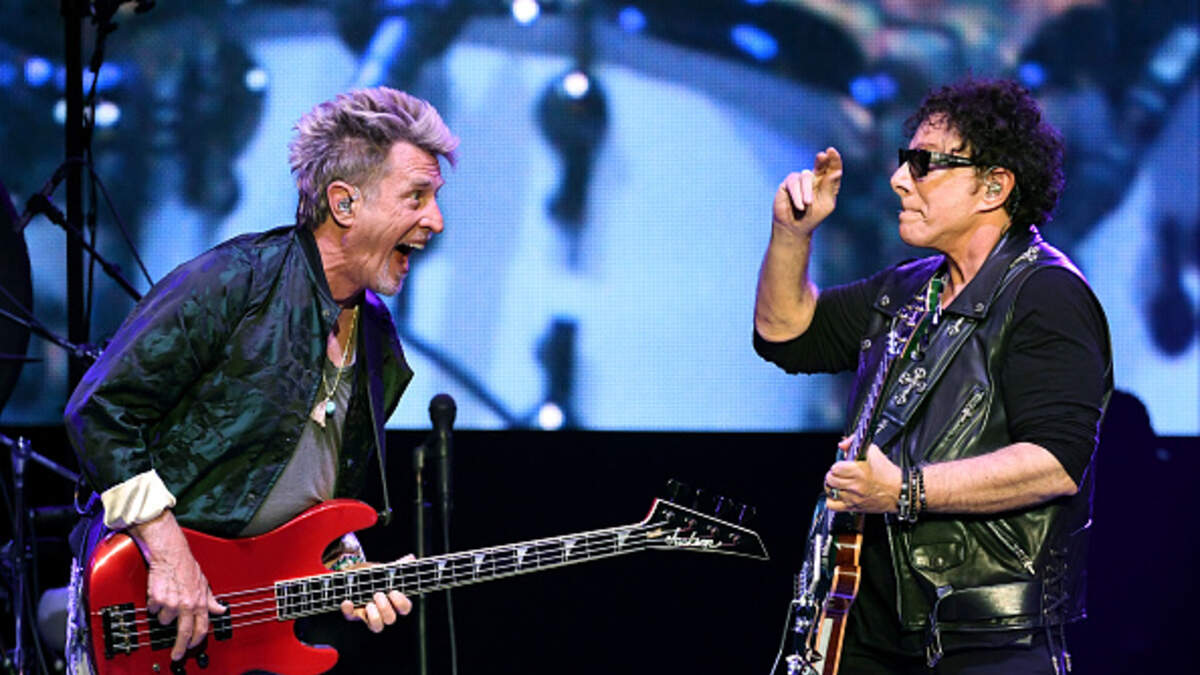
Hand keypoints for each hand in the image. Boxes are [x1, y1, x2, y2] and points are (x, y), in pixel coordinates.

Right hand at [127, 511, 225, 660]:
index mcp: (200, 602)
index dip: (196, 640)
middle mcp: (186, 604)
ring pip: (164, 620)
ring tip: (168, 598)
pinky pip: (153, 609)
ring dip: (164, 613)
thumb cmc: (186, 566)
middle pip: (183, 633)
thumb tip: (221, 610)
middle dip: (180, 647)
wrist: (171, 553)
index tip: (191, 647)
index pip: (201, 628)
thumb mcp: (204, 583)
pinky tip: (159, 592)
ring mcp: (171, 602)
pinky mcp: (157, 598)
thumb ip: (211, 600)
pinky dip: (154, 604)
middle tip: (176, 654)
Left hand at [340, 555, 414, 632]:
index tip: (393, 592)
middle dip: (385, 608)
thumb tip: (410, 558)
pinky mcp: (353, 614)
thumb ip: (396, 567)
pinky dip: (349, 610)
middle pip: (391, 619)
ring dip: (374, 616)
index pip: (405, 608)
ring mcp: (368, 615)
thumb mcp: (382, 570)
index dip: (401, 603)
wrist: (352, 577)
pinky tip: (348, 602)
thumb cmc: (371, 576)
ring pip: (377, 627)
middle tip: (378, 594)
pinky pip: (351, 616)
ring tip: (368, 604)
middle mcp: (383, 611)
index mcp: (393, 600)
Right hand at [773, 147, 842, 236]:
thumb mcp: (826, 203)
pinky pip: (793, 183)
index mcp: (826, 182)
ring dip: (807, 191)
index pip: (832, 168)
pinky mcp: (788, 184)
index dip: (833, 159)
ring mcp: (800, 180)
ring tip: (807, 205)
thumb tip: (836, 172)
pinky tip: (800, 206)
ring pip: (806, 176)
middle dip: (821, 159)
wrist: (795, 228)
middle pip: (820, 164)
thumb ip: (830, 187)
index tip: (831, 152)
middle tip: (822, 156)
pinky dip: (797, 195)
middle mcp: (814, 178)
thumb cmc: (813, 217)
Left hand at [824, 438, 901, 513]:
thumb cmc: (889, 474)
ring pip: (830, 492)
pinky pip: (833, 506)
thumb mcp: (874, 452)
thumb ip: (854, 444)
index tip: (841, 466)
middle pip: (830, 480)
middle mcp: (855, 486)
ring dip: (831, 486)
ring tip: (837, 483)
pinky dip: (832, 499)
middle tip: (838, 474)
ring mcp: (854, 498)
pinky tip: (837, 494)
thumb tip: (842, 445)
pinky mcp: (854, 507)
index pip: (835, 468)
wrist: (900, 491)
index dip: (837, 465)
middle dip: (832, 475)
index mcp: (859, 472)